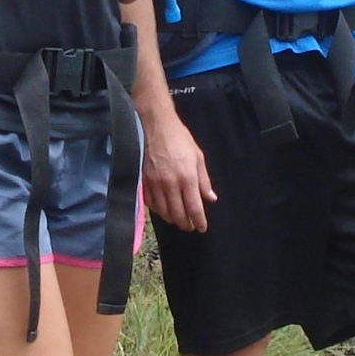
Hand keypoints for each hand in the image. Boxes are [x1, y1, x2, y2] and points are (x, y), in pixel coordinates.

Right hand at [142, 105, 215, 232]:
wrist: (156, 127)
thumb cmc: (180, 139)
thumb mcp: (198, 157)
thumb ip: (204, 181)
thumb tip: (210, 198)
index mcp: (187, 178)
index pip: (194, 208)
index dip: (199, 222)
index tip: (202, 228)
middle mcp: (171, 184)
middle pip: (178, 214)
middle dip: (186, 224)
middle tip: (190, 226)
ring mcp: (155, 184)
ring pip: (164, 212)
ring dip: (172, 219)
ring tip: (178, 219)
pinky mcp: (144, 182)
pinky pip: (151, 204)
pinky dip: (159, 210)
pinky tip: (164, 209)